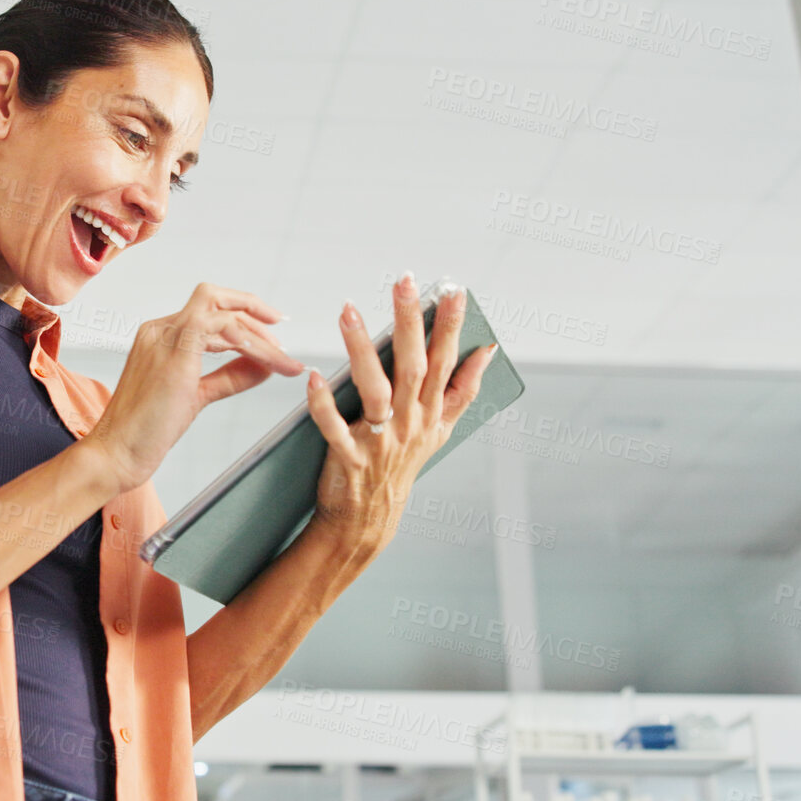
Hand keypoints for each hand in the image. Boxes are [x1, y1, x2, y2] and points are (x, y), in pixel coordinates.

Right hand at [81, 282, 306, 492]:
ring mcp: (165, 336)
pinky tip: (268, 362)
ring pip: (224, 312)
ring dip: (260, 335)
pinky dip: (251, 344)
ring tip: (284, 360)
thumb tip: (263, 364)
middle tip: (282, 335)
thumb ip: (229, 376)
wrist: (117, 452)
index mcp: (161, 336)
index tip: (271, 337)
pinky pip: (224, 329)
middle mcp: (160, 329)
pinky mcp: (176, 350)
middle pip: (216, 298)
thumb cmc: (148, 431)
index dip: (244, 318)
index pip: (208, 311)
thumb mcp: (197, 395)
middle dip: (254, 310)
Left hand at [302, 272, 497, 555]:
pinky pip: (335, 428)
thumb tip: (487, 350)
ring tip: (348, 311)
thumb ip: (463, 389)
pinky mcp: (350, 458)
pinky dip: (324, 404)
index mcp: (431, 412)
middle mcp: (410, 423)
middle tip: (404, 282)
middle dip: (410, 323)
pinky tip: (314, 377)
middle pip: (413, 367)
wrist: (370, 519)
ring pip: (375, 389)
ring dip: (362, 349)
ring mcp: (381, 441)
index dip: (451, 328)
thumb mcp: (440, 429)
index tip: (453, 291)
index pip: (446, 362)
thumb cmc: (402, 464)